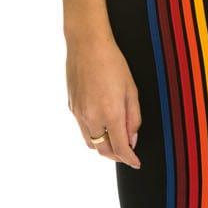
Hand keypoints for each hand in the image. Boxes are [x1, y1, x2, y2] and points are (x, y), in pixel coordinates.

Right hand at [66, 32, 141, 167]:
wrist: (86, 45)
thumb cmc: (112, 63)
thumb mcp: (131, 90)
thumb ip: (133, 117)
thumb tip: (132, 139)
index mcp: (110, 113)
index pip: (120, 148)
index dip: (130, 159)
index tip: (136, 163)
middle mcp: (91, 117)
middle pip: (103, 150)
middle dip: (116, 156)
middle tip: (127, 154)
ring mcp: (78, 113)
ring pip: (91, 142)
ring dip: (103, 147)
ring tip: (115, 142)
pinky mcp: (71, 107)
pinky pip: (82, 129)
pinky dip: (93, 133)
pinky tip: (101, 125)